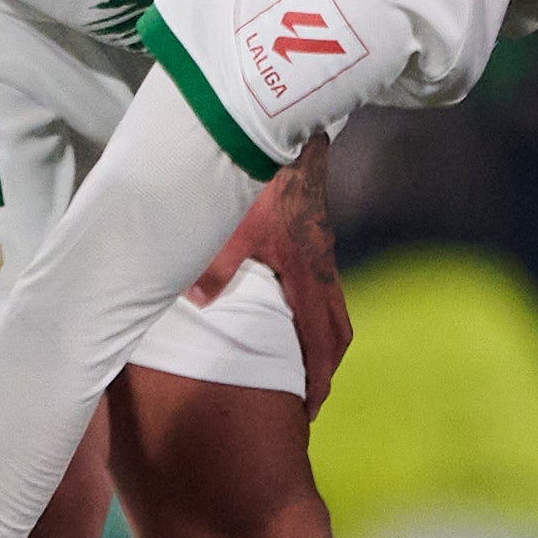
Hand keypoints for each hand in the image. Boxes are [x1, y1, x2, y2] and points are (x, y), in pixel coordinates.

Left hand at [192, 137, 353, 410]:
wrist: (281, 129)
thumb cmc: (254, 179)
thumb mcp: (227, 225)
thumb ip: (214, 267)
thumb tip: (201, 304)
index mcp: (304, 271)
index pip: (319, 337)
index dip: (315, 378)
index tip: (309, 408)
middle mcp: (320, 264)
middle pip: (337, 328)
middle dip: (324, 367)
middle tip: (309, 397)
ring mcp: (320, 248)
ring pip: (333, 305)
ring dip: (321, 339)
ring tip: (303, 363)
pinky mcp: (312, 234)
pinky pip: (323, 284)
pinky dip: (313, 310)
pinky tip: (290, 311)